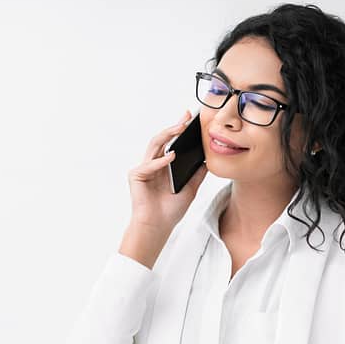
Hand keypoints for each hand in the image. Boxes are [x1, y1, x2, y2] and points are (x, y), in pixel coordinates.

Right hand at [127, 110, 206, 230]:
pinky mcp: (136, 175)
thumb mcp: (191, 189)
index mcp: (164, 166)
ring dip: (167, 135)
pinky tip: (172, 156)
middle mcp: (153, 164)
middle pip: (162, 140)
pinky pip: (149, 165)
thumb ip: (197, 174)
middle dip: (174, 127)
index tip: (191, 119)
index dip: (179, 130)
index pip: (172, 143)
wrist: (157, 226)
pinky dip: (160, 161)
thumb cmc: (170, 210)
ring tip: (180, 128)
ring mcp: (144, 169)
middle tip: (186, 117)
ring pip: (154, 146)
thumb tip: (209, 159)